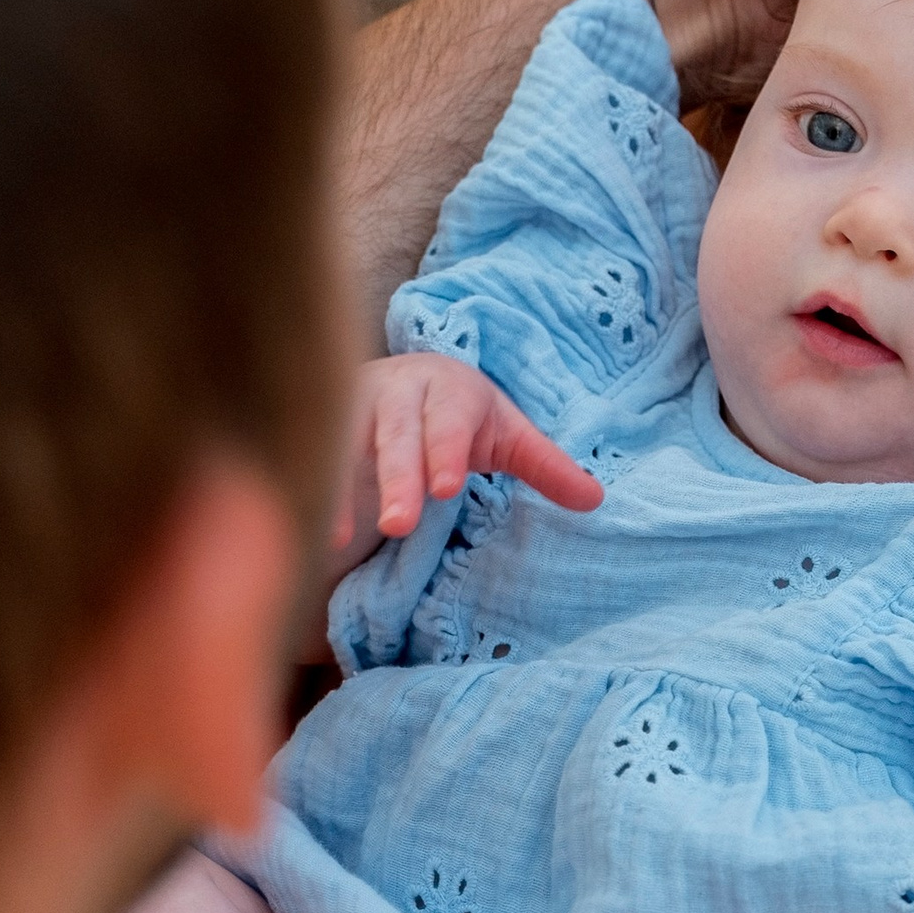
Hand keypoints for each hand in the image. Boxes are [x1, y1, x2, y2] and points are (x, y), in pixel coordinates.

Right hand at [336, 351, 604, 556]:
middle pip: (397, 433)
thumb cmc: (460, 415)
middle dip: (398, 476)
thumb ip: (545, 465)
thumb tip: (595, 501)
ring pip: (348, 444)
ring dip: (345, 487)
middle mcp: (398, 392)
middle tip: (401, 524)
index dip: (445, 451)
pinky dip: (319, 493)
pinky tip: (323, 533)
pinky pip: (317, 459)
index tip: (446, 488)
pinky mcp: (323, 427)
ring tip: (344, 535)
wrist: (401, 378)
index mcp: (448, 388)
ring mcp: (354, 408)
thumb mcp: (506, 434)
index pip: (449, 420)